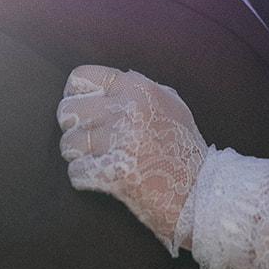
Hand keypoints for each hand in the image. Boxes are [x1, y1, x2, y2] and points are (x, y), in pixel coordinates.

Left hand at [58, 66, 207, 248]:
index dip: (75, 96)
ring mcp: (120, 140)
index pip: (81, 77)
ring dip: (79, 156)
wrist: (201, 191)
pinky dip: (85, 179)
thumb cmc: (183, 148)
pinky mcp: (113, 171)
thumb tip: (104, 84)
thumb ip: (137, 90)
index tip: (84, 112)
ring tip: (100, 161)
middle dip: (74, 128)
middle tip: (91, 142)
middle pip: (67, 110)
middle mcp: (127, 108)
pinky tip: (105, 178)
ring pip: (68, 143)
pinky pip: (75, 171)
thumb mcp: (169, 105)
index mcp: (138, 87)